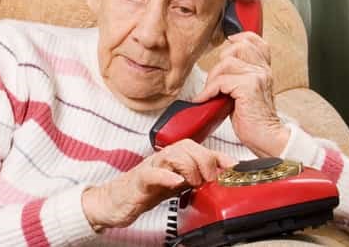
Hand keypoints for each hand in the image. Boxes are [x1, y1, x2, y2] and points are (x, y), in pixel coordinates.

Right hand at [81, 139, 235, 228]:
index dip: (218, 155)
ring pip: (173, 155)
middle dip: (204, 161)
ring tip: (193, 182)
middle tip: (209, 180)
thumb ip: (194, 179)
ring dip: (189, 168)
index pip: (199, 149)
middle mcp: (163, 159)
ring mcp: (150, 168)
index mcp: (173, 159)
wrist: (114, 202)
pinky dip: (167, 176)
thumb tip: (217, 179)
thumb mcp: (176, 185)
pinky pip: (153, 173)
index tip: (233, 165)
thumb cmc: (144, 191)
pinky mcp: (139, 181)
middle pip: (188, 146)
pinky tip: (176, 182)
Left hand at [193, 32, 289, 156]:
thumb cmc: (254, 121)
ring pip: (226, 63)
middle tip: (214, 83)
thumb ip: (237, 78)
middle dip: (219, 64)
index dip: (237, 39)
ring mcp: (257, 76)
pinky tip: (207, 100)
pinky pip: (221, 81)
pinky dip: (209, 90)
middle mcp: (263, 70)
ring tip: (210, 94)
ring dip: (212, 79)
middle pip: (236, 47)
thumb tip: (216, 72)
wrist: (267, 139)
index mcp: (263, 69)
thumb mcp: (245, 94)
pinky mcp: (249, 87)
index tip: (225, 48)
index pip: (254, 40)